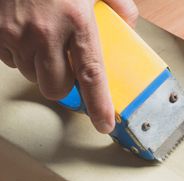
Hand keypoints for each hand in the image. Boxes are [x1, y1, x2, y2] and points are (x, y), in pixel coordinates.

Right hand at [0, 0, 137, 133]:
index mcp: (76, 21)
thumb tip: (128, 22)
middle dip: (64, 85)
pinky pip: (8, 60)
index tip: (105, 123)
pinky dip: (18, 55)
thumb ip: (117, 3)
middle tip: (67, 69)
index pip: (92, 75)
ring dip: (40, 68)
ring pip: (31, 75)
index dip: (99, 104)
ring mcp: (15, 33)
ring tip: (44, 42)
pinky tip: (25, 35)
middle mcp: (45, 32)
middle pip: (56, 87)